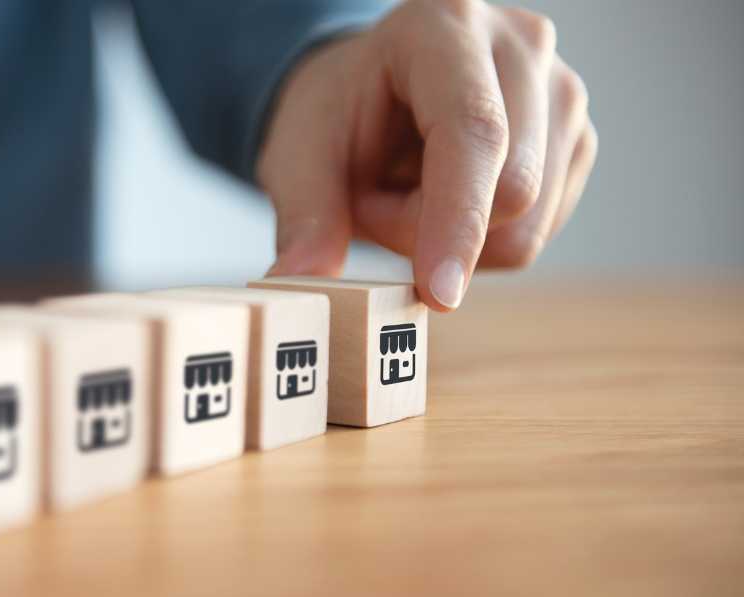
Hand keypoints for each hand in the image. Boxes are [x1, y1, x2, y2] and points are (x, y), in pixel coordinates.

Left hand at [258, 0, 596, 310]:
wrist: (369, 96)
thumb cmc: (335, 115)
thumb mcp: (297, 156)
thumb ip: (303, 215)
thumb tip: (301, 277)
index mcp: (443, 25)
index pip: (474, 131)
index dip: (459, 218)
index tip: (439, 294)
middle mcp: (520, 44)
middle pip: (512, 188)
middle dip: (429, 229)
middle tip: (371, 203)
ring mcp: (561, 89)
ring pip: (527, 225)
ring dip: (452, 237)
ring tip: (406, 192)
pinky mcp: (575, 139)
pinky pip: (534, 235)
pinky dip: (478, 240)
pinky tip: (444, 197)